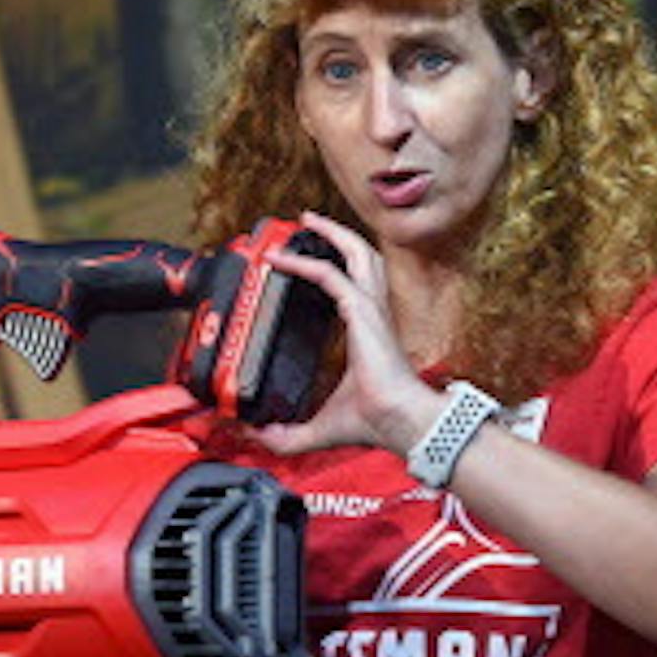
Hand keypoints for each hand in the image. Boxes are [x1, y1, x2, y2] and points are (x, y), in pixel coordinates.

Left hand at [252, 210, 441, 457]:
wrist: (400, 422)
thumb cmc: (376, 420)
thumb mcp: (320, 426)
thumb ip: (287, 434)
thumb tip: (256, 436)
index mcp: (367, 332)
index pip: (350, 287)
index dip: (327, 270)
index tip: (303, 263)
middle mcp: (372, 313)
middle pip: (361, 258)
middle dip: (336, 237)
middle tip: (310, 223)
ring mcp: (371, 308)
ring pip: (357, 254)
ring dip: (332, 234)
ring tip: (308, 220)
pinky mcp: (363, 312)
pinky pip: (331, 275)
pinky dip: (306, 263)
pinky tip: (282, 259)